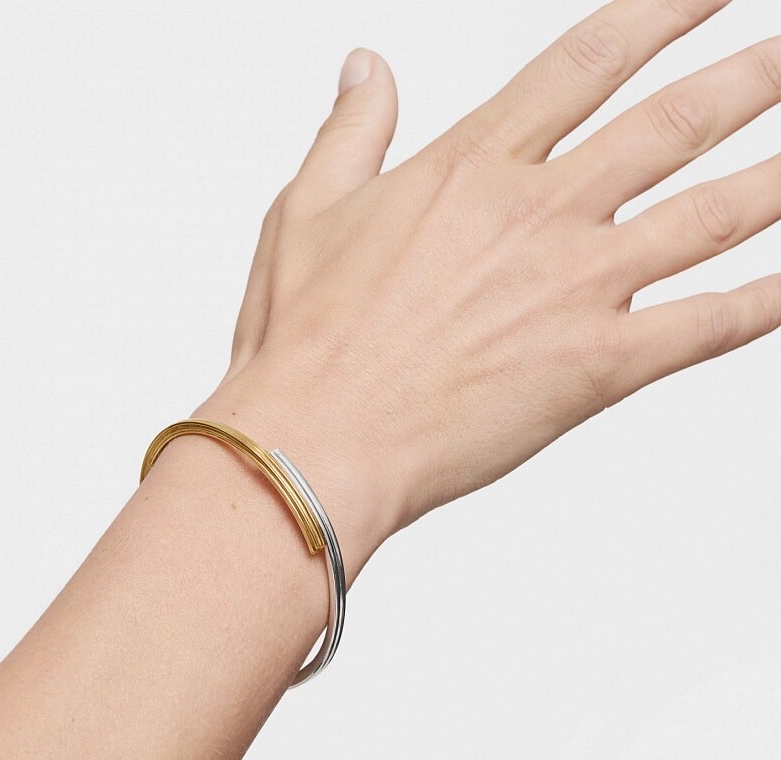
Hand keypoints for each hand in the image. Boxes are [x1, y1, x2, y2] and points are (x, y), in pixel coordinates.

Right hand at [192, 0, 779, 578]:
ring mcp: (576, 287)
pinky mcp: (597, 367)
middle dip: (749, 74)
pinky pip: (708, 326)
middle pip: (675, 122)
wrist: (316, 440)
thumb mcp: (304, 211)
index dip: (662, 12)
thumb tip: (367, 70)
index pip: (588, 61)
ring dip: (779, 174)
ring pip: (711, 214)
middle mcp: (537, 213)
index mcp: (469, 169)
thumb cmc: (305, 343)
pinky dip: (765, 303)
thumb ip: (350, 132)